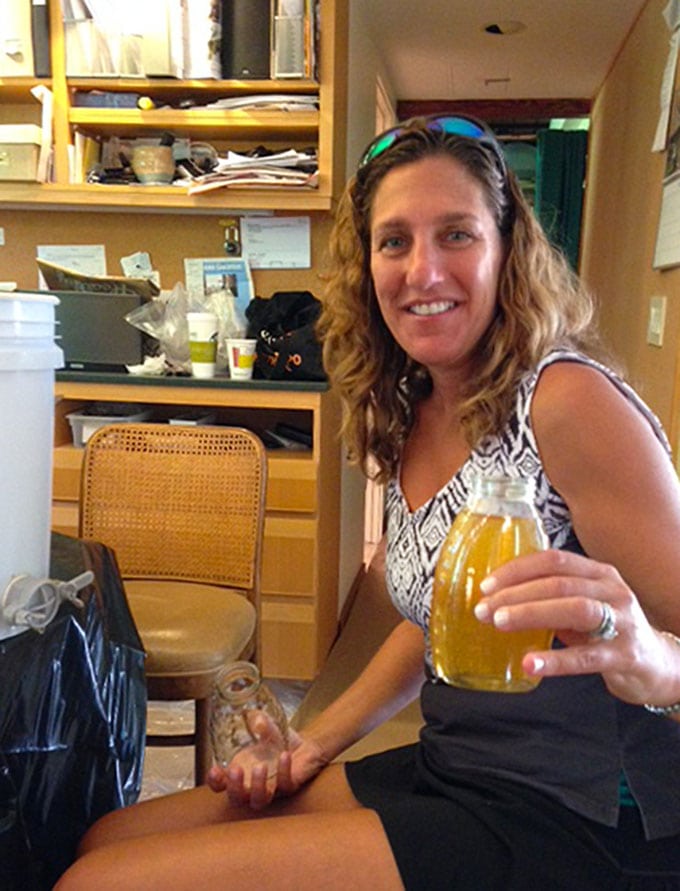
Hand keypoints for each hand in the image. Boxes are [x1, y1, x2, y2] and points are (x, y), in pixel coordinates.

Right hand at [207, 714, 328, 810]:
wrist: (304, 746)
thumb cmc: (277, 741)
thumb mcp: (264, 727)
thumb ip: (257, 721)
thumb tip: (257, 720)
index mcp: (241, 773)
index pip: (221, 785)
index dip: (215, 782)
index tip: (214, 769)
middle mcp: (253, 786)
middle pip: (237, 799)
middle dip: (234, 787)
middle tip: (235, 770)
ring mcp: (271, 789)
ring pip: (259, 801)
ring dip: (257, 786)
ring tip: (260, 766)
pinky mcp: (290, 786)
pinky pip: (286, 786)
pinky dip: (284, 771)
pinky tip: (285, 755)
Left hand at [474, 549, 678, 705]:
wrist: (656, 665)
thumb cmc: (608, 632)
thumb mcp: (581, 606)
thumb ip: (549, 599)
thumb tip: (497, 599)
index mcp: (598, 573)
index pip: (553, 560)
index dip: (517, 570)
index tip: (486, 585)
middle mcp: (612, 591)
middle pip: (559, 583)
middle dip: (515, 594)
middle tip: (483, 609)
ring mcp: (623, 622)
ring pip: (575, 609)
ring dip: (532, 614)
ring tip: (499, 623)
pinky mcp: (626, 656)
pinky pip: (587, 657)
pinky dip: (555, 660)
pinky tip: (529, 663)